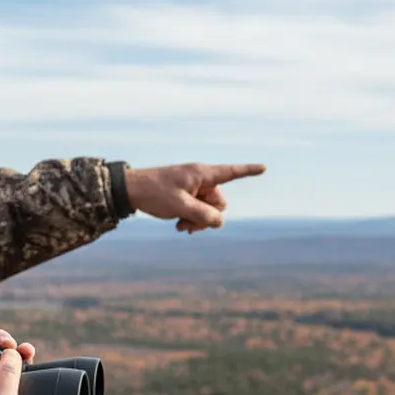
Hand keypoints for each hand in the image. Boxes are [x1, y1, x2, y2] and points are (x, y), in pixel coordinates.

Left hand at [125, 162, 265, 232]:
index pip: (230, 172)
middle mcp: (200, 178)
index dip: (248, 171)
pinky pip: (197, 209)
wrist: (130, 190)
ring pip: (208, 209)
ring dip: (198, 220)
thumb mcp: (180, 207)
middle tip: (189, 226)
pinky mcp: (185, 195)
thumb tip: (220, 223)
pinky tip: (178, 225)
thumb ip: (203, 215)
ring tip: (180, 227)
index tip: (264, 167)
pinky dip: (191, 218)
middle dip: (208, 216)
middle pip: (219, 202)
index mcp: (201, 174)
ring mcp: (193, 187)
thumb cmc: (154, 193)